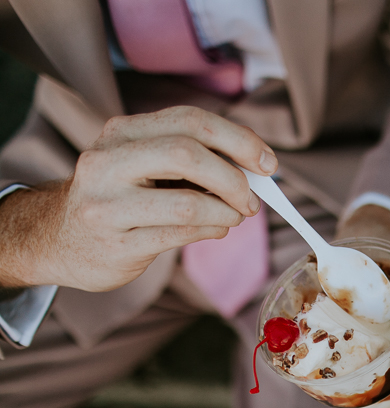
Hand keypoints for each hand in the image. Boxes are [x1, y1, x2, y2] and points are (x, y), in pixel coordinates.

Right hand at [0, 106, 276, 290]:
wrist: (59, 239)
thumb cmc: (120, 198)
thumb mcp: (144, 164)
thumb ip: (192, 157)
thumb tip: (257, 167)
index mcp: (121, 132)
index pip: (190, 120)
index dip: (239, 140)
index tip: (268, 163)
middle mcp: (107, 162)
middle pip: (187, 153)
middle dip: (234, 178)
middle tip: (253, 199)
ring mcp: (107, 205)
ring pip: (189, 203)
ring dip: (227, 212)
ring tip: (234, 217)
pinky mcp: (117, 243)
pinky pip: (181, 235)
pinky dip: (211, 231)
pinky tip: (216, 229)